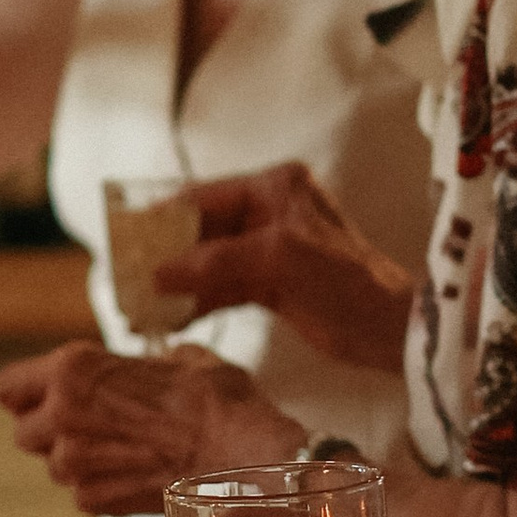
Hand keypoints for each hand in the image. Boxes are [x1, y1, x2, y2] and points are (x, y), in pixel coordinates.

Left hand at [0, 339, 304, 514]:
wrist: (245, 457)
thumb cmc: (220, 401)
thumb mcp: (187, 360)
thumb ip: (156, 362)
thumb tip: (166, 363)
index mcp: (74, 370)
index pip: (9, 387)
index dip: (28, 393)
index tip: (50, 396)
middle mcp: (63, 417)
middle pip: (25, 433)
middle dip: (51, 432)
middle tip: (94, 426)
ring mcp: (75, 465)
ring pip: (55, 468)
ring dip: (79, 462)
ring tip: (126, 452)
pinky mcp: (96, 502)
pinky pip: (85, 495)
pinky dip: (104, 489)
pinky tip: (140, 476)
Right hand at [152, 161, 413, 375]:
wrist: (390, 329)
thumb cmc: (347, 282)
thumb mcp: (280, 258)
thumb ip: (217, 261)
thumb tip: (160, 270)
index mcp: (278, 187)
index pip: (207, 195)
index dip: (165, 216)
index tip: (126, 236)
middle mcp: (272, 211)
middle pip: (203, 228)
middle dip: (167, 253)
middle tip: (127, 276)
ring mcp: (270, 248)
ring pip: (210, 260)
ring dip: (178, 282)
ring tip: (141, 304)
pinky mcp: (272, 283)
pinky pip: (223, 286)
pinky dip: (198, 301)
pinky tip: (171, 318)